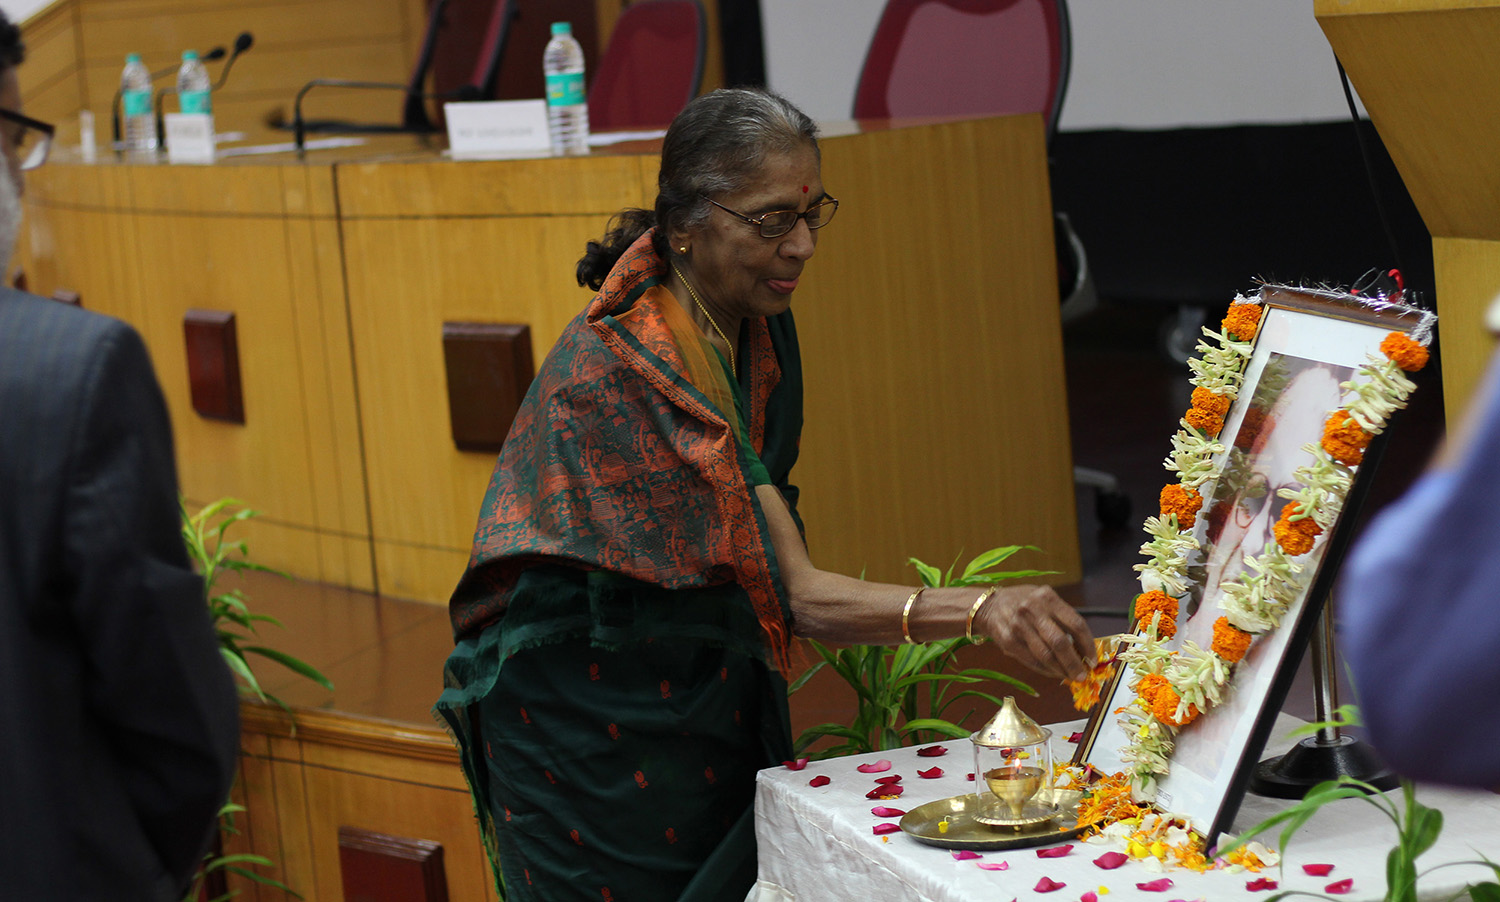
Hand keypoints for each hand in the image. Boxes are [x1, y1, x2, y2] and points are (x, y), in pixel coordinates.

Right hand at [979, 585, 1094, 681]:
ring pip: (1045, 655)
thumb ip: (1062, 617)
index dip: (1088, 645)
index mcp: (1047, 597)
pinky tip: (1053, 672)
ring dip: (1060, 670)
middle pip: (1060, 642)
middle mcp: (1032, 609)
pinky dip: (1045, 670)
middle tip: (1082, 675)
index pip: (1075, 623)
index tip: (1092, 660)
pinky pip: (1031, 660)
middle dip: (1074, 663)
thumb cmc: (1024, 603)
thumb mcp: (1044, 600)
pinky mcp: (1008, 640)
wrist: (988, 605)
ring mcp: (1018, 626)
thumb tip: (1083, 648)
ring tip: (1069, 676)